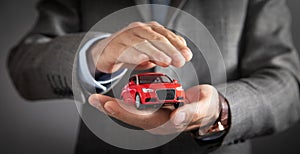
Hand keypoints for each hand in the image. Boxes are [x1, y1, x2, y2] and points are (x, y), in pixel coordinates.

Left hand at [88, 85, 220, 134]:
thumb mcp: (201, 110)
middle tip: (93, 100)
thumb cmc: (205, 110)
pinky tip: (112, 96)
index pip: (141, 119)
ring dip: (114, 105)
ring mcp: (155, 113)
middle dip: (111, 108)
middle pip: (130, 116)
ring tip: (96, 99)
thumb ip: (190, 113)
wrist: (208, 108)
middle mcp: (157, 120)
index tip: (109, 105)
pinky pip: (137, 104)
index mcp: (166, 123)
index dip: (125, 112)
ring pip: (131, 110)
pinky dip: (124, 99)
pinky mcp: (155, 105)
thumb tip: (177, 118)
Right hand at [90, 21, 191, 72]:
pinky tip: (143, 60)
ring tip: (167, 61)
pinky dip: (135, 55)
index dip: (178, 45)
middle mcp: (138, 30)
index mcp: (149, 30)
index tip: (187, 55)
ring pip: (143, 43)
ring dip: (156, 53)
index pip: (167, 35)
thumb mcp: (150, 50)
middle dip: (171, 50)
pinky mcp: (114, 47)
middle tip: (180, 61)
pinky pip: (126, 50)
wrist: (105, 51)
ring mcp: (126, 37)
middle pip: (157, 38)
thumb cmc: (129, 50)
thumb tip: (181, 56)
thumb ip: (164, 52)